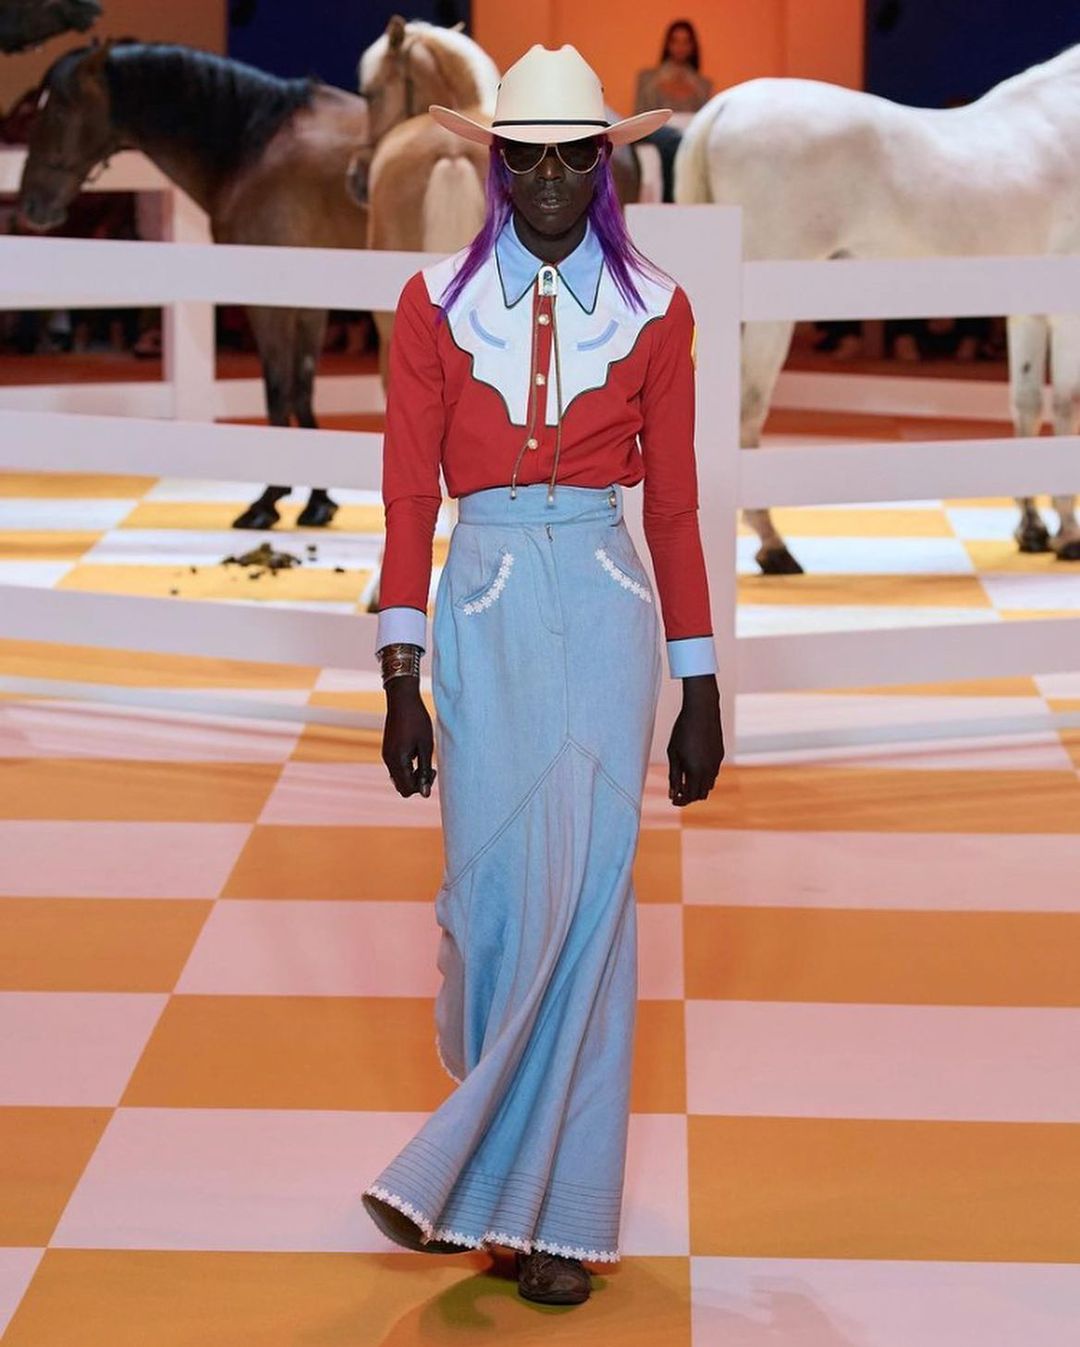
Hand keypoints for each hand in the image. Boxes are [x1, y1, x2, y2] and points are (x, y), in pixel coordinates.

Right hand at [381, 677, 435, 797]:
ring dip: (413, 775)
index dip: (422, 787)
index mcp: (397, 761)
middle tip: (431, 768)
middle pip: (402, 787)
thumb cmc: (417, 720)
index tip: (433, 771)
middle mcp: (388, 760)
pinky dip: (407, 767)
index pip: (407, 789)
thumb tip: (424, 794)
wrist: (402, 699)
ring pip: (399, 778)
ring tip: (424, 759)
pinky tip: (417, 753)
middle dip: (417, 783)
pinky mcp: (388, 749)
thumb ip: (424, 770)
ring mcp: (386, 755)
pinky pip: (397, 768)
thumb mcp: (426, 746)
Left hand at [667, 673, 723, 806]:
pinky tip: (694, 767)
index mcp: (695, 771)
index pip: (689, 796)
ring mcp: (717, 763)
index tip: (673, 800)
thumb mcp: (673, 753)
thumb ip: (674, 775)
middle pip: (701, 794)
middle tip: (678, 792)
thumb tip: (672, 794)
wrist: (702, 710)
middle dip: (689, 796)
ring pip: (709, 784)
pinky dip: (704, 776)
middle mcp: (709, 770)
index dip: (680, 801)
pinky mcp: (720, 755)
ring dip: (698, 787)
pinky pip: (713, 772)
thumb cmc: (682, 731)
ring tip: (685, 780)